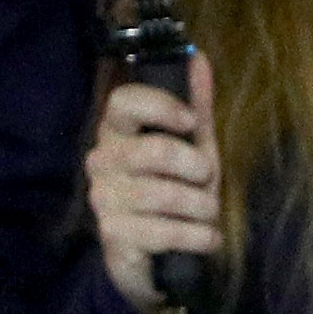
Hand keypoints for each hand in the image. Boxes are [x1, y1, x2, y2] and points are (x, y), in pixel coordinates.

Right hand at [88, 71, 223, 308]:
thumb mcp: (193, 147)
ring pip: (164, 195)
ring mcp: (103, 198)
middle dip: (197, 169)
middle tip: (209, 181)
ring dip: (202, 207)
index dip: (160, 106)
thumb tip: (196, 57)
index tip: (191, 122)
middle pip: (154, 151)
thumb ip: (196, 106)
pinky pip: (163, 232)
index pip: (122, 102)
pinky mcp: (112, 235)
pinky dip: (197, 236)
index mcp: (118, 130)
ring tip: (210, 214)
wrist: (158, 256)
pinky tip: (208, 238)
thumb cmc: (176, 190)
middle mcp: (102, 160)